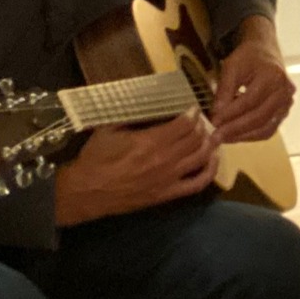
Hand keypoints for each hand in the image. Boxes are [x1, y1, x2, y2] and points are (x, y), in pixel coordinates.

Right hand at [54, 113, 218, 225]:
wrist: (86, 192)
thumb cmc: (95, 159)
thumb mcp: (108, 128)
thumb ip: (129, 115)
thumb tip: (145, 103)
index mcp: (150, 141)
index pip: (184, 124)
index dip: (192, 114)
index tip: (192, 108)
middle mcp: (164, 159)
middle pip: (195, 139)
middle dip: (202, 126)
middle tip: (201, 121)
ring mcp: (168, 178)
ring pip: (201, 158)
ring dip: (210, 144)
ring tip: (213, 135)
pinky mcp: (167, 194)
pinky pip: (197, 184)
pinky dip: (210, 171)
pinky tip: (213, 161)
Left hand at [210, 18, 294, 143]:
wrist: (266, 52)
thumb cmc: (248, 57)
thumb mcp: (231, 66)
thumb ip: (224, 89)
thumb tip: (217, 114)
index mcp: (273, 76)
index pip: (250, 101)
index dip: (231, 113)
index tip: (213, 121)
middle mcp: (285, 92)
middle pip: (259, 117)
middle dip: (235, 129)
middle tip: (216, 136)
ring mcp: (287, 103)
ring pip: (266, 127)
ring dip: (243, 136)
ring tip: (225, 138)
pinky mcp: (284, 112)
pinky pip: (269, 129)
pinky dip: (252, 136)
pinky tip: (237, 136)